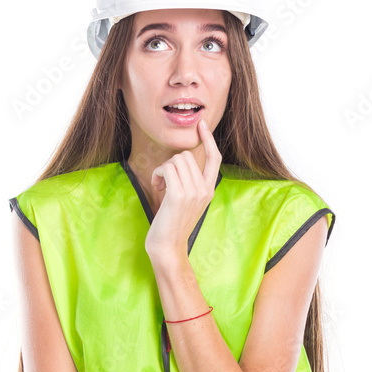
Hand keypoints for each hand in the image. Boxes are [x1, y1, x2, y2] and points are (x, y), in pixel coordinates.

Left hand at [144, 118, 221, 258]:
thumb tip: (181, 160)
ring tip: (160, 185)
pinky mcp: (178, 195)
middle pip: (188, 155)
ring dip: (163, 168)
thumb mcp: (187, 202)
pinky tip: (157, 186)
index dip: (209, 139)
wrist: (168, 247)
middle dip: (171, 163)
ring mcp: (192, 192)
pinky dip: (158, 173)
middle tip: (164, 180)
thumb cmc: (172, 225)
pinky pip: (167, 168)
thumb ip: (190, 183)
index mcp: (209, 190)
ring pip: (177, 159)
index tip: (201, 125)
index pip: (215, 158)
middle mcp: (204, 190)